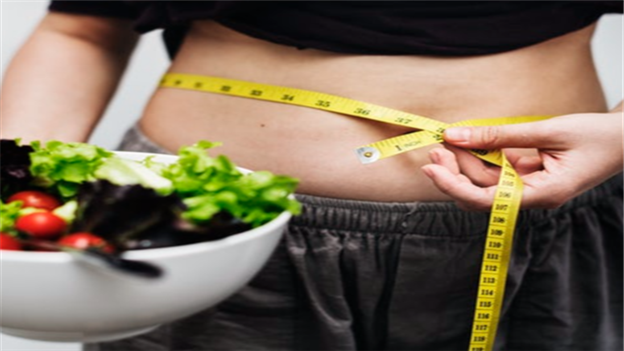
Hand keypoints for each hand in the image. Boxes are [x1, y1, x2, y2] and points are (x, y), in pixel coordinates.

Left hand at [421, 112, 623, 210]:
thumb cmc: (596, 136)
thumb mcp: (546, 130)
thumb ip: (499, 135)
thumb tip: (455, 135)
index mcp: (542, 195)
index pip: (485, 201)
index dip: (454, 186)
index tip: (431, 169)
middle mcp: (532, 197)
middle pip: (481, 191)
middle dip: (455, 170)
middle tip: (436, 146)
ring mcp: (530, 187)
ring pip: (487, 180)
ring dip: (465, 161)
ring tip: (447, 139)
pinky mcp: (529, 177)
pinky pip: (498, 170)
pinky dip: (483, 155)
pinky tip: (468, 141)